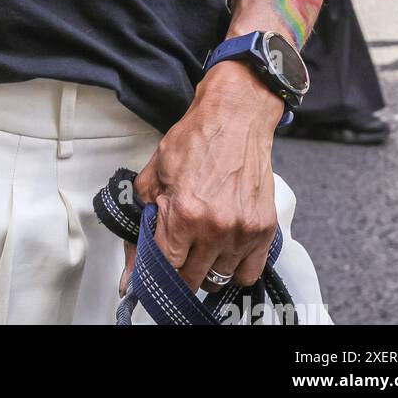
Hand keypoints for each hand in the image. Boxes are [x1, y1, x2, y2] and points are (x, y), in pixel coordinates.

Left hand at [121, 61, 281, 297]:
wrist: (235, 118)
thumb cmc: (196, 139)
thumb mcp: (156, 170)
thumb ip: (144, 210)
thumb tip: (134, 247)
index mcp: (184, 214)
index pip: (165, 265)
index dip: (153, 271)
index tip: (148, 275)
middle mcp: (215, 228)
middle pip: (191, 278)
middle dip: (177, 271)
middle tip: (175, 257)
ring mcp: (242, 232)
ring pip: (218, 279)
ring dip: (205, 270)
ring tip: (199, 250)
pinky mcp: (264, 230)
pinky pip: (248, 273)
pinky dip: (234, 271)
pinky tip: (223, 255)